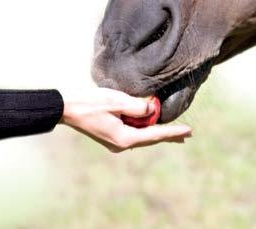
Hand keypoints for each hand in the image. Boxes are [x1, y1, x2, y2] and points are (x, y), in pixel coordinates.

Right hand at [59, 88, 191, 152]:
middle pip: (151, 138)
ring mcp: (115, 142)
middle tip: (187, 135)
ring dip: (157, 133)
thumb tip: (152, 110)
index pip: (155, 134)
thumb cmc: (90, 103)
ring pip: (142, 136)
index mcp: (125, 138)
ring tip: (174, 133)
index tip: (189, 131)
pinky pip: (133, 133)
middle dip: (168, 135)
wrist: (66, 109)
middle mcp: (121, 144)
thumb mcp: (117, 101)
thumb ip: (138, 106)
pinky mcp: (110, 136)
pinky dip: (145, 130)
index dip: (173, 132)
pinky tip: (151, 128)